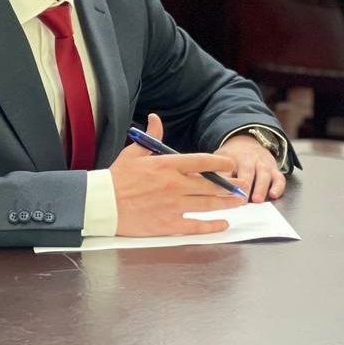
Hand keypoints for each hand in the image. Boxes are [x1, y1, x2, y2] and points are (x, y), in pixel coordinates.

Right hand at [110, 113, 241, 235]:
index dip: (221, 163)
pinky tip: (222, 224)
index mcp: (167, 165)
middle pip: (210, 185)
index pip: (202, 162)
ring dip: (226, 203)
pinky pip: (195, 225)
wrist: (101, 204)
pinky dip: (211, 225)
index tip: (231, 165)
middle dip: (230, 186)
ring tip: (239, 202)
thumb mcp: (134, 152)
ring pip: (207, 204)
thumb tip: (155, 119)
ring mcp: (173, 205)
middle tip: (243, 186)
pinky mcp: (168, 224)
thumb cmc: (116, 178)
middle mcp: (174, 184)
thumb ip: (152, 137)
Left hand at [214, 134, 286, 202]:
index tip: (223, 193)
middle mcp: (249, 159)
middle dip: (245, 186)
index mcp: (232, 157)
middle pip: (247, 171)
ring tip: (257, 200)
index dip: (225, 181)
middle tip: (241, 200)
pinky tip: (274, 195)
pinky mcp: (274, 169)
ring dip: (261, 187)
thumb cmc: (230, 158)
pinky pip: (279, 177)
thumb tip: (205, 190)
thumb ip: (214, 174)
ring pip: (264, 173)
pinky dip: (278, 186)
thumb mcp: (219, 160)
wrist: (246, 141)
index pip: (227, 169)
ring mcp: (263, 163)